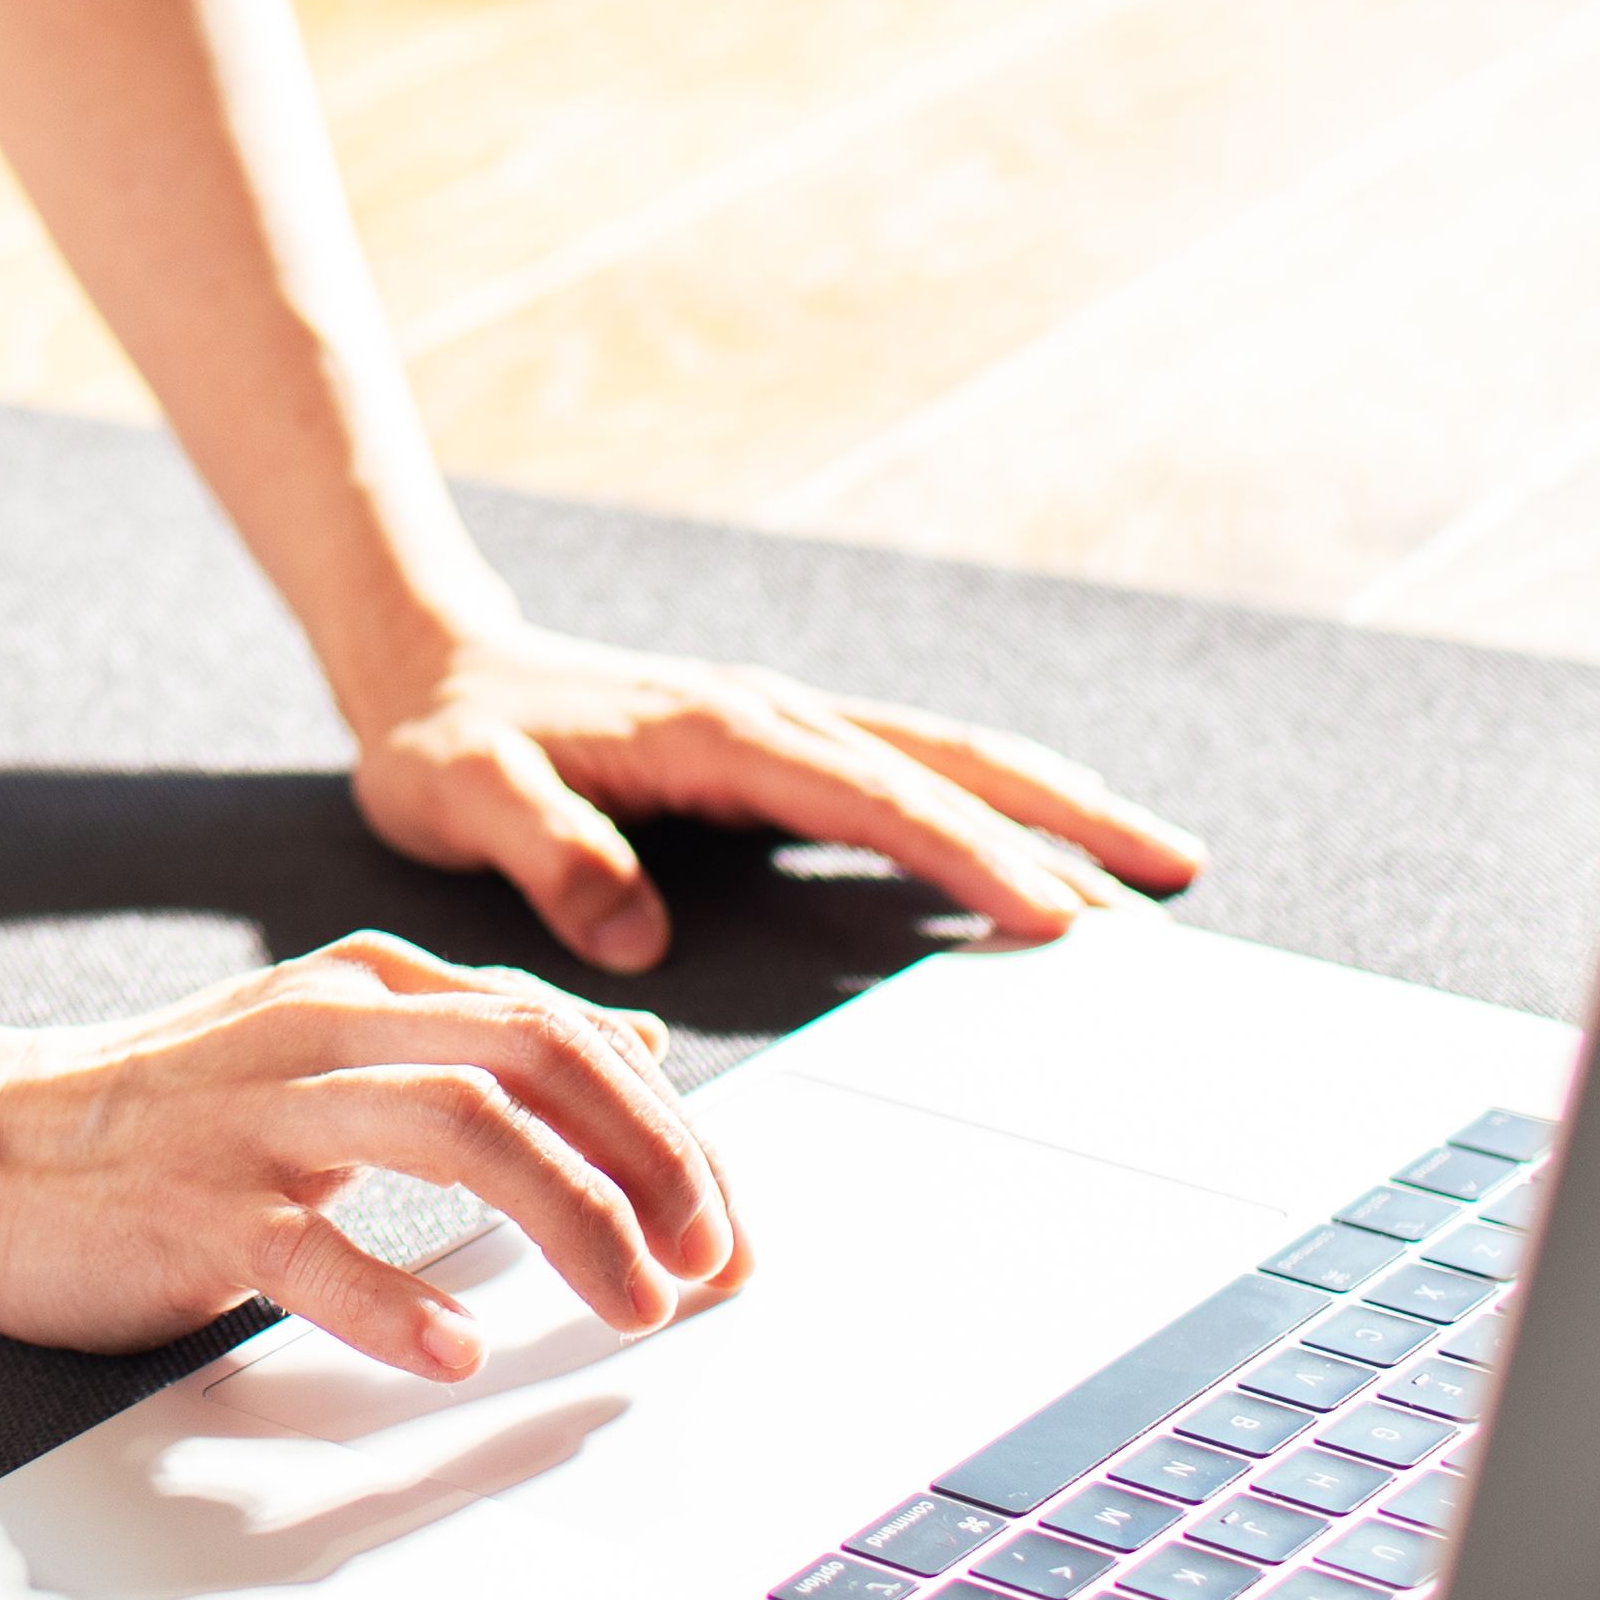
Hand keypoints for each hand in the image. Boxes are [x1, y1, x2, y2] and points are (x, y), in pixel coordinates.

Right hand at [0, 930, 739, 1374]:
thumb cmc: (166, 1111)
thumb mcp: (336, 1042)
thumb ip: (479, 1038)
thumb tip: (635, 1044)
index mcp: (372, 986)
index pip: (562, 1032)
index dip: (669, 1131)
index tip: (729, 1228)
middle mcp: (326, 1027)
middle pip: (534, 1059)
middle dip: (650, 1164)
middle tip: (709, 1265)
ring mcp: (258, 1113)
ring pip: (457, 1126)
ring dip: (571, 1220)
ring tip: (634, 1304)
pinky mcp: (194, 1203)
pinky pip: (310, 1245)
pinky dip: (396, 1297)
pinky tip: (454, 1350)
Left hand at [352, 623, 1204, 968]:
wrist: (427, 666)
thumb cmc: (445, 742)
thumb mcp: (463, 799)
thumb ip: (547, 855)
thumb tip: (636, 933)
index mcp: (717, 731)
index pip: (869, 796)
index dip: (964, 851)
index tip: (1053, 908)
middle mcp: (770, 715)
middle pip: (948, 761)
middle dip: (1065, 817)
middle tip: (1172, 879)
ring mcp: (783, 724)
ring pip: (948, 757)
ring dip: (1054, 802)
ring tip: (1157, 863)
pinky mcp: (779, 745)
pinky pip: (913, 771)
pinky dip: (995, 801)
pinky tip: (1042, 846)